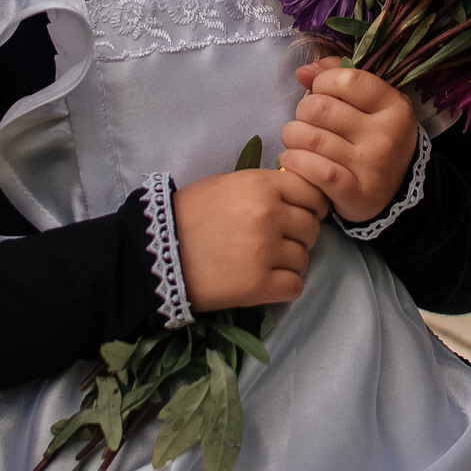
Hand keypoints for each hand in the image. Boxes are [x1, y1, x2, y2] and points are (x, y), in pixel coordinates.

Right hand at [170, 165, 328, 310]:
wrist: (157, 252)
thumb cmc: (189, 214)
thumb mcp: (227, 184)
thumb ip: (264, 187)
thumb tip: (295, 195)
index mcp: (261, 185)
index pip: (313, 193)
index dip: (310, 205)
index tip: (298, 214)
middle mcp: (269, 214)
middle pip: (311, 227)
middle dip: (299, 236)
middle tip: (277, 242)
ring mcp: (265, 251)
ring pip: (304, 258)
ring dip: (290, 263)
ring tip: (266, 263)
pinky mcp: (259, 285)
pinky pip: (295, 286)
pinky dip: (285, 287)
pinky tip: (267, 282)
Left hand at [280, 59, 418, 223]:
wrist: (393, 191)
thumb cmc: (373, 137)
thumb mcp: (369, 102)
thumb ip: (338, 75)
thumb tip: (303, 72)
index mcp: (394, 106)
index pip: (346, 80)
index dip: (322, 82)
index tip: (320, 93)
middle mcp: (387, 135)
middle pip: (320, 108)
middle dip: (303, 112)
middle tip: (305, 121)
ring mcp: (373, 166)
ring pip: (312, 139)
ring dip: (293, 137)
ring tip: (295, 140)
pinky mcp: (357, 194)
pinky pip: (316, 171)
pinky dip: (296, 162)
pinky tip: (292, 159)